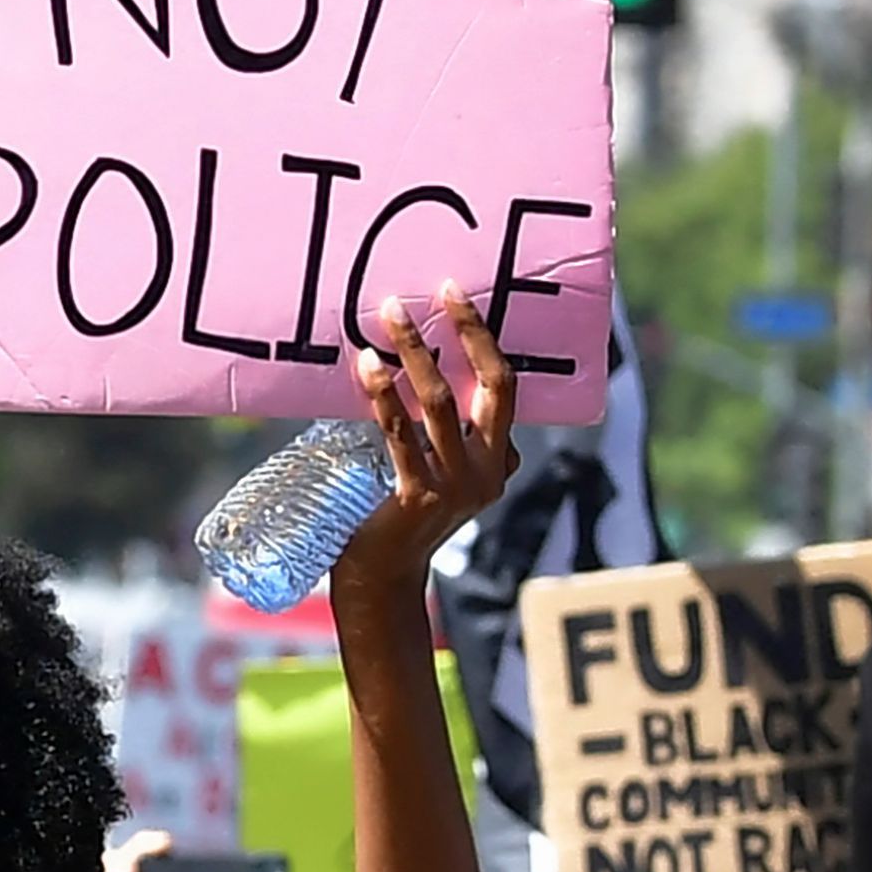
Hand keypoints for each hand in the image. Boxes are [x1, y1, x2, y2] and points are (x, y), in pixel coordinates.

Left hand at [337, 287, 521, 592]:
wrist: (379, 580)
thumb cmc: (398, 518)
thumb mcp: (437, 475)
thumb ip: (447, 439)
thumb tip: (423, 376)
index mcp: (499, 461)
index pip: (503, 388)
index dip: (482, 338)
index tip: (453, 293)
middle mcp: (489, 472)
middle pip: (491, 387)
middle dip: (467, 332)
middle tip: (435, 291)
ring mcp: (456, 487)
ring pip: (440, 403)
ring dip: (413, 353)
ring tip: (386, 316)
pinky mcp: (418, 496)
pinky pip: (400, 432)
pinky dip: (383, 393)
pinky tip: (367, 365)